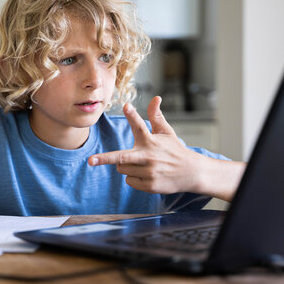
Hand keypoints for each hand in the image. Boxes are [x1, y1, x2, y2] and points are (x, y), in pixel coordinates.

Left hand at [89, 96, 204, 194]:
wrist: (192, 173)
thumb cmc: (175, 150)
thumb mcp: (166, 132)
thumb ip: (156, 116)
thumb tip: (156, 97)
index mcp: (152, 140)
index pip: (140, 126)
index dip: (133, 115)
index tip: (127, 106)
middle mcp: (149, 156)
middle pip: (122, 158)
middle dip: (105, 159)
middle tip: (91, 160)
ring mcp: (150, 172)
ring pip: (122, 169)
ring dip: (126, 166)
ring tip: (142, 164)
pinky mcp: (150, 185)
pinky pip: (129, 181)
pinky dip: (134, 178)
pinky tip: (147, 175)